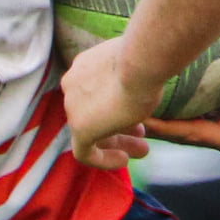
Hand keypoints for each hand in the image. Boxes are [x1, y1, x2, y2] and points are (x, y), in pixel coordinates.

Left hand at [61, 41, 159, 168]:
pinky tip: (123, 160)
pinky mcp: (79, 127)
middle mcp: (73, 85)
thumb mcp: (137, 66)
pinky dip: (102, 158)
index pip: (95, 92)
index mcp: (84, 66)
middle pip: (93, 111)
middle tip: (141, 134)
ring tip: (142, 150)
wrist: (140, 61)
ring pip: (92, 130)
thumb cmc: (146, 58)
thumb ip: (131, 76)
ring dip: (117, 141)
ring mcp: (73, 105)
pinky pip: (84, 151)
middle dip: (118, 124)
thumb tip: (143, 83)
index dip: (114, 104)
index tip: (133, 112)